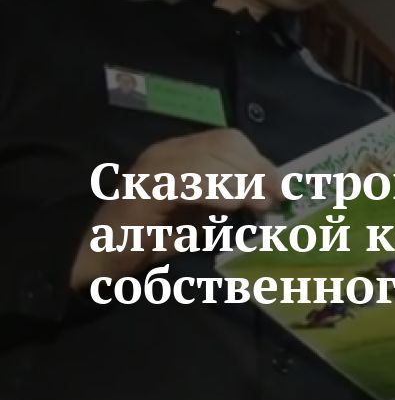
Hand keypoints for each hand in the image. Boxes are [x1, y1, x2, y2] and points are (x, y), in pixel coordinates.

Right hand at [72, 129, 279, 285]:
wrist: (106, 258)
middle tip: (271, 201)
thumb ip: (233, 196)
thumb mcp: (205, 213)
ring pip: (206, 159)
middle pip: (223, 146)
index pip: (229, 141)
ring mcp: (153, 167)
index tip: (281, 189)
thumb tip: (272, 195)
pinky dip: (211, 190)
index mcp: (185, 151)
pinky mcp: (141, 189)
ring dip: (238, 182)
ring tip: (255, 205)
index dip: (260, 162)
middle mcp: (169, 151)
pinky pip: (182, 180)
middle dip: (255, 172)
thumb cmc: (158, 237)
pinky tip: (228, 206)